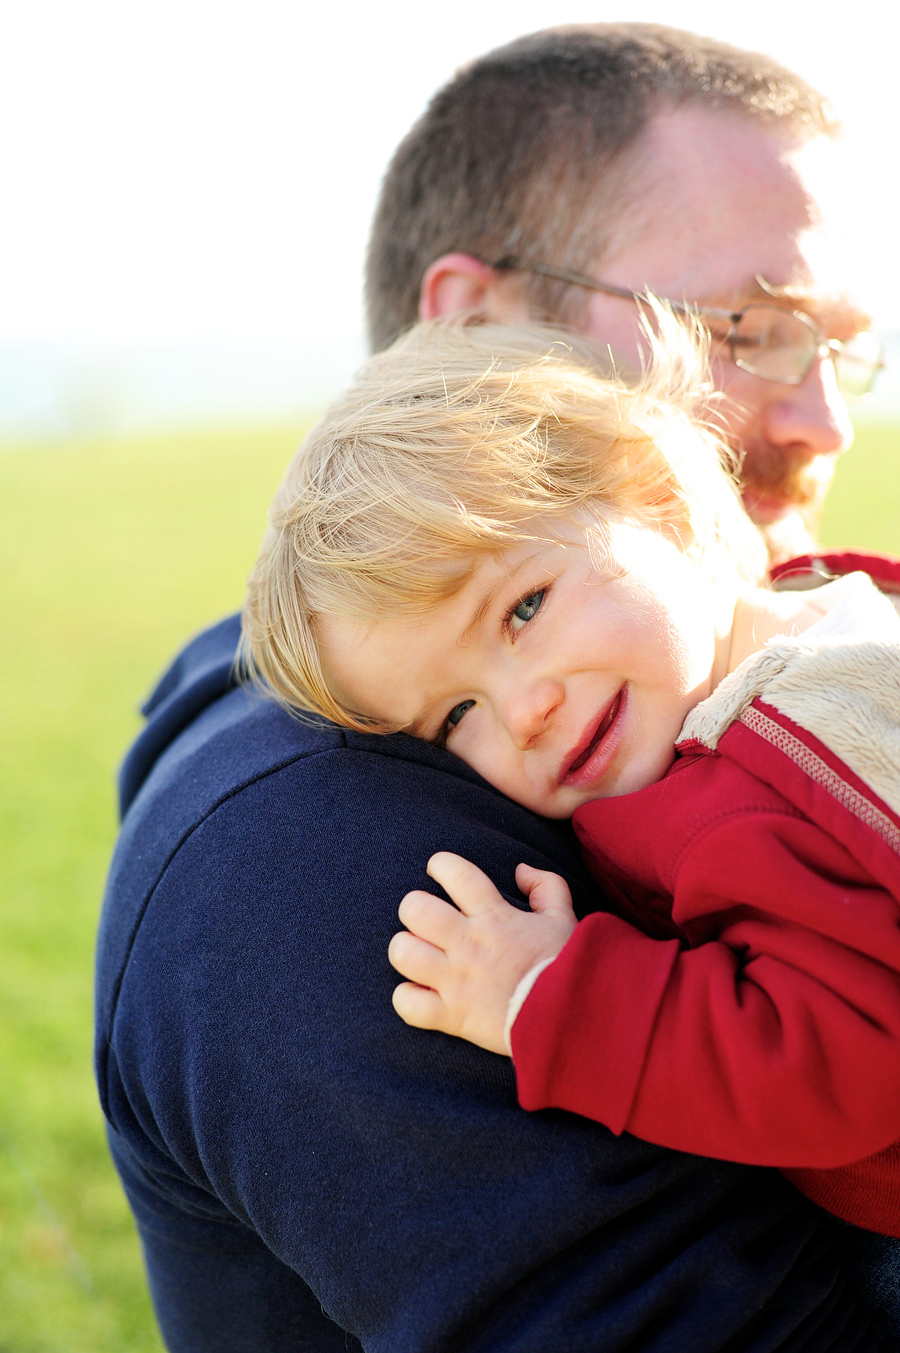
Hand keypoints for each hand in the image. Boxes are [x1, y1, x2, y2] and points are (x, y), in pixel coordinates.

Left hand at [389, 852, 576, 1055]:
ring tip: (419, 954)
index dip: (440, 864)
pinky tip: (421, 993)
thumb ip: (546, 886)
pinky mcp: (452, 1015)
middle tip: (425, 920)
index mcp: (494, 916)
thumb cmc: (567, 966)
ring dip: (406, 951)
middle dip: (413, 908)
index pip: (456, 873)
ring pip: (403, 952)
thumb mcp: (564, 918)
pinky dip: (407, 998)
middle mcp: (469, 943)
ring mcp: (457, 980)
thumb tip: (520, 870)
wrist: (572, 1017)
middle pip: (415, 909)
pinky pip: (407, 1003)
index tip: (438, 869)